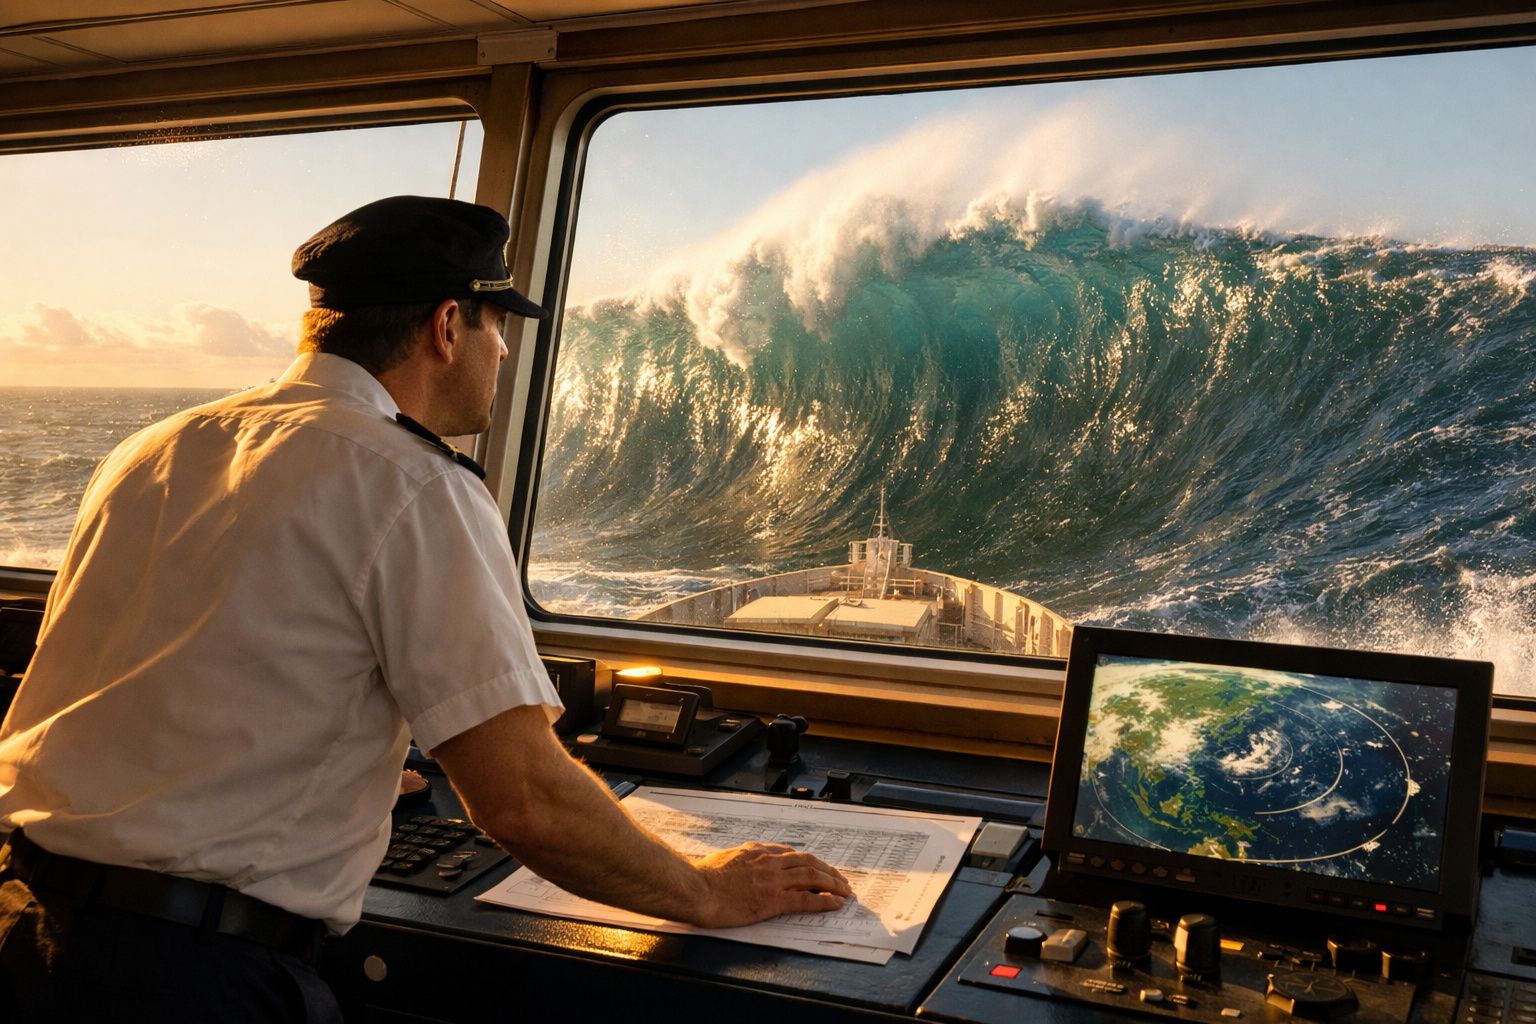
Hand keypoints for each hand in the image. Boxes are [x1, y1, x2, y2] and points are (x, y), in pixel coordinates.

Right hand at [688, 842, 853, 927]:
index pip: (790, 853)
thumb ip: (738, 858)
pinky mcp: (772, 900)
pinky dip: (824, 900)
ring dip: (832, 883)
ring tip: (844, 891)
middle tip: (840, 879)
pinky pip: (806, 898)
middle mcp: (768, 861)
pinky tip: (835, 903)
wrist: (696, 889)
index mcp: (756, 851)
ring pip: (812, 876)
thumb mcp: (723, 858)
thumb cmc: (702, 877)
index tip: (817, 866)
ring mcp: (772, 880)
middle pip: (807, 861)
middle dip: (827, 869)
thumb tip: (741, 861)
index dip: (808, 861)